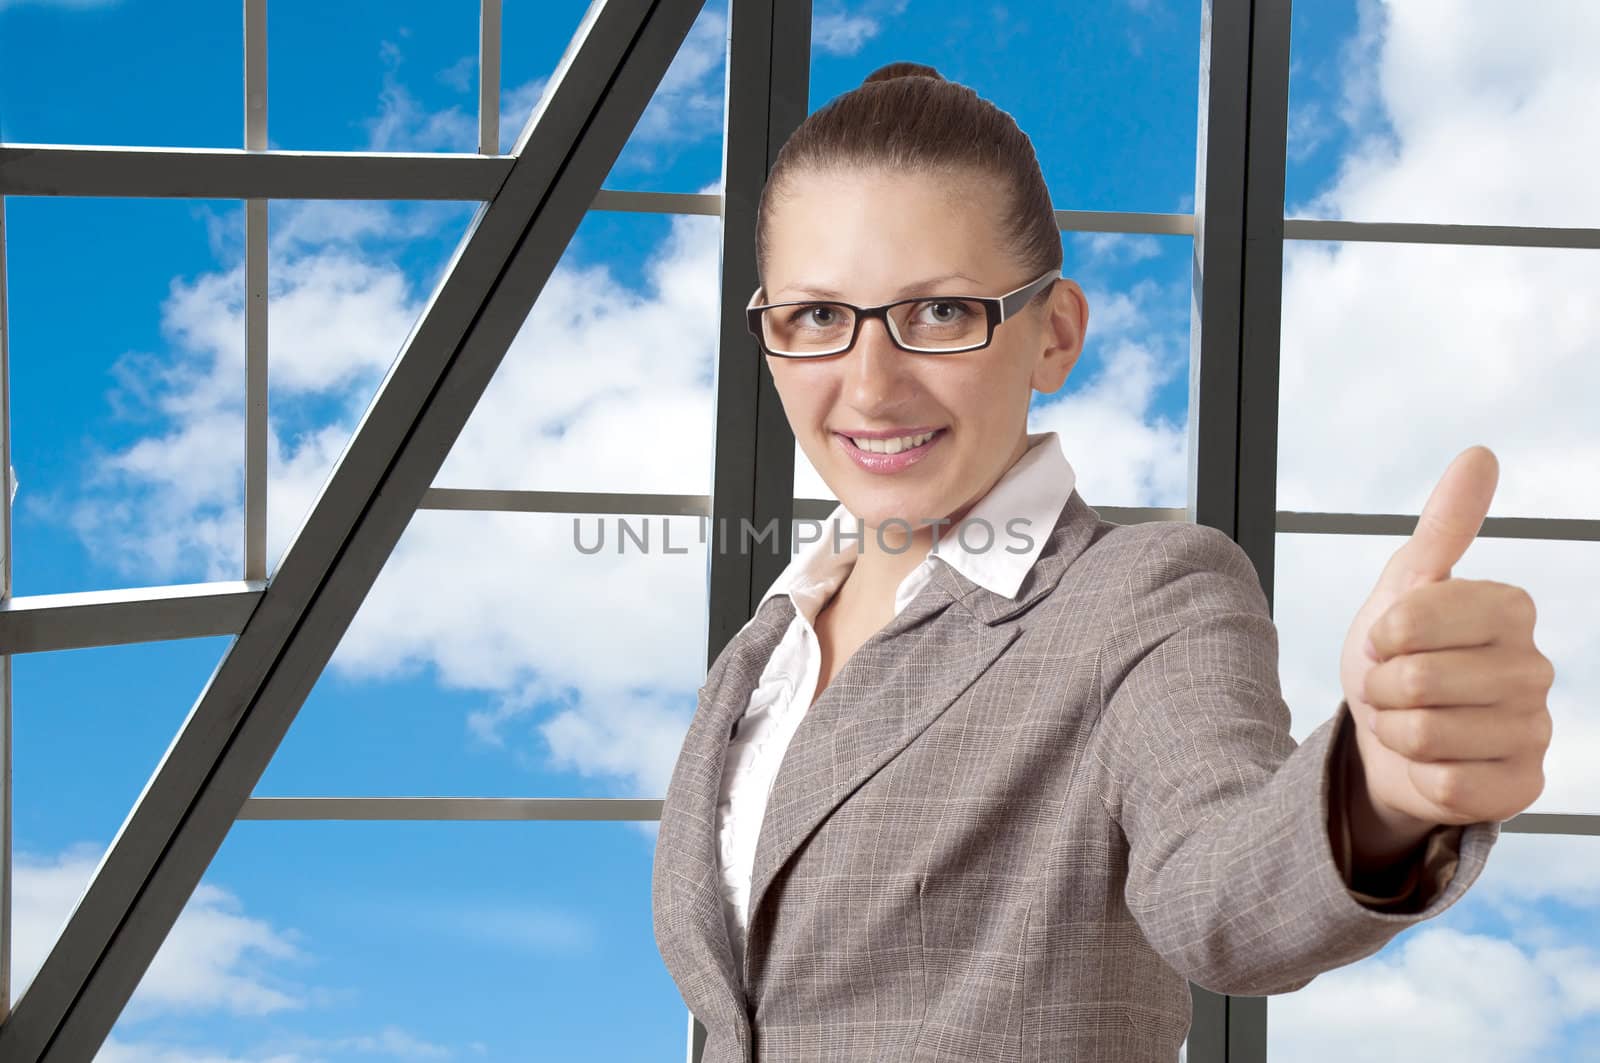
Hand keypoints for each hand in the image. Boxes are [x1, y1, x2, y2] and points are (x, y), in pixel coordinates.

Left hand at [1338, 446, 1553, 838]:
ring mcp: (1535, 730)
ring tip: (1410, 723)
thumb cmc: (1399, 656)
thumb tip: (1480, 454)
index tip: (1389, 640)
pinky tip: (1432, 763)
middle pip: (1415, 681)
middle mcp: (1536, 667)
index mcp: (1511, 608)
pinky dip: (1418, 776)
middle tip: (1393, 688)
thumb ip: (1445, 525)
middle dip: (1381, 689)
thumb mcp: (1405, 586)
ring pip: (1426, 735)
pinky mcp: (1522, 787)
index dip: (1380, 635)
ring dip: (1396, 732)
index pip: (1412, 620)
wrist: (1386, 738)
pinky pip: (1446, 786)